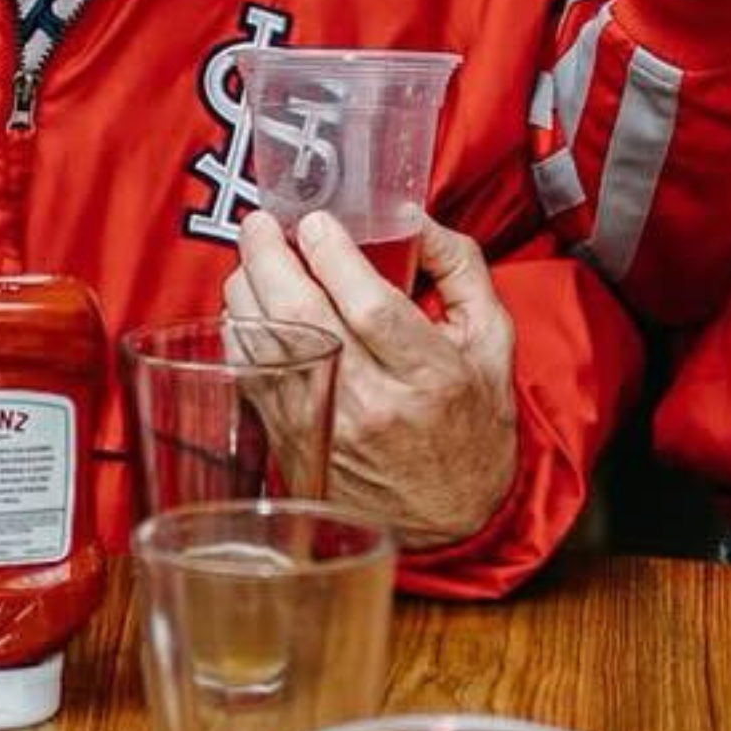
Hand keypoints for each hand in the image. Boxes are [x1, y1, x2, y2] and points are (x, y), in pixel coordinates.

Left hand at [225, 213, 518, 546]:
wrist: (449, 514)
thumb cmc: (470, 421)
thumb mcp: (491, 339)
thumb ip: (458, 267)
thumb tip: (410, 216)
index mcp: (428, 374)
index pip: (368, 305)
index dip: (333, 255)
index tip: (315, 221)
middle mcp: (371, 402)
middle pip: (301, 316)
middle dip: (269, 256)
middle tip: (262, 223)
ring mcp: (323, 424)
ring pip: (264, 341)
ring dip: (248, 288)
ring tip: (255, 256)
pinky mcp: (290, 439)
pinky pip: (248, 371)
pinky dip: (240, 330)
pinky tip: (249, 305)